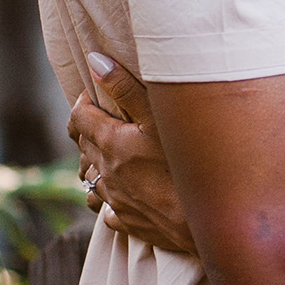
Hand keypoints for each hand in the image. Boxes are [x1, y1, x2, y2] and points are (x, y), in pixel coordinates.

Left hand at [68, 54, 198, 257]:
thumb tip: (94, 61)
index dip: (85, 101)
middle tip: (114, 117)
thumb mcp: (159, 118)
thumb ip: (126, 88)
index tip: (99, 94)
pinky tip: (126, 193)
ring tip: (116, 156)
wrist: (205, 223)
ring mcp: (115, 200)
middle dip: (93, 129)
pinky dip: (112, 198)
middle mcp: (105, 173)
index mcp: (109, 143)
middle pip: (84, 146)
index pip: (78, 116)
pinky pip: (108, 209)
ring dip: (99, 165)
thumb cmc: (186, 165)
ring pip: (92, 180)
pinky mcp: (128, 221)